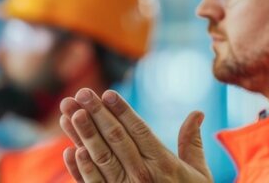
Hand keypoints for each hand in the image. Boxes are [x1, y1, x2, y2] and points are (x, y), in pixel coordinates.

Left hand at [59, 88, 211, 182]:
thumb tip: (198, 113)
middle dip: (97, 113)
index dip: (122, 111)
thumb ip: (192, 143)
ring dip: (83, 133)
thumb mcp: (198, 174)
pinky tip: (70, 150)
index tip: (107, 93)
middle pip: (116, 138)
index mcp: (164, 164)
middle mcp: (143, 176)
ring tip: (69, 112)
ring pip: (101, 157)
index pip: (139, 130)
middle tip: (82, 93)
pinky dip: (81, 169)